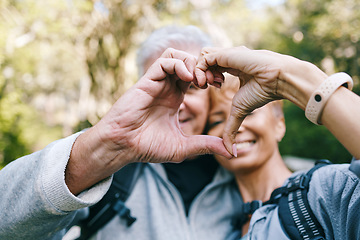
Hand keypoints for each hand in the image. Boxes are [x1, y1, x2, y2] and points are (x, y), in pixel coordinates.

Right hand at [66, 48, 230, 193]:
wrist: (124, 146)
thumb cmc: (148, 147)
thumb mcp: (184, 147)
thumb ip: (206, 145)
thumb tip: (230, 151)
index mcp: (175, 98)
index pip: (196, 77)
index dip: (210, 76)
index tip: (221, 86)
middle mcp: (167, 87)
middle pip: (189, 63)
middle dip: (206, 67)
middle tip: (216, 81)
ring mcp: (157, 82)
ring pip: (177, 57)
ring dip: (193, 63)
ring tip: (201, 81)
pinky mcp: (147, 80)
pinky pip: (165, 60)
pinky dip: (179, 64)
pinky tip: (188, 78)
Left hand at [195, 46, 326, 154]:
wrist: (278, 80)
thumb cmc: (262, 93)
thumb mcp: (239, 112)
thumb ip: (231, 128)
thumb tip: (230, 152)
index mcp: (233, 67)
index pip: (210, 66)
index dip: (205, 77)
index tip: (211, 88)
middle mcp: (229, 58)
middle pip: (204, 60)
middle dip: (200, 74)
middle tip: (207, 86)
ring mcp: (227, 54)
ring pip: (202, 56)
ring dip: (200, 72)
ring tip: (209, 84)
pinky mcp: (227, 53)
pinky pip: (204, 57)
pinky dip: (201, 69)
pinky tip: (209, 82)